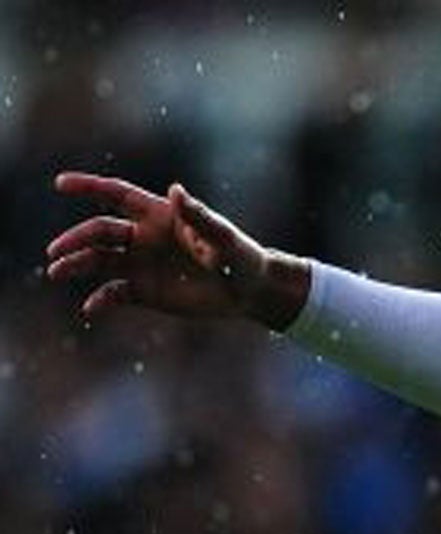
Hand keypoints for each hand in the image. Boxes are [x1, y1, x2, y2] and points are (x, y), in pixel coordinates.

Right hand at [45, 173, 308, 328]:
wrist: (250, 292)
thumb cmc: (239, 257)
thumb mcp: (221, 237)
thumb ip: (197, 215)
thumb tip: (176, 190)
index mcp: (158, 216)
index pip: (116, 194)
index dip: (88, 187)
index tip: (61, 184)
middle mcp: (143, 237)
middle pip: (100, 232)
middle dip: (76, 239)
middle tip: (55, 251)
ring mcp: (141, 265)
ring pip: (99, 261)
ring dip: (77, 266)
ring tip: (56, 273)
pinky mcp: (145, 292)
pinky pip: (115, 294)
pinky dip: (101, 300)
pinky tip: (89, 308)